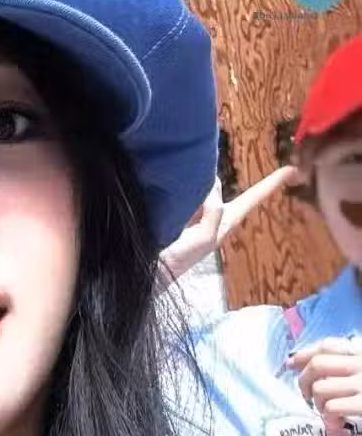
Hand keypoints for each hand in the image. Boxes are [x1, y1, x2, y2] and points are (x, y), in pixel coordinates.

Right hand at [159, 166, 303, 281]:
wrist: (144, 276)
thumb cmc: (175, 264)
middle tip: (200, 159)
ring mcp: (188, 218)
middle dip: (211, 176)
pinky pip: (180, 195)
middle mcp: (207, 219)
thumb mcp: (203, 239)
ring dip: (194, 180)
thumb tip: (211, 185)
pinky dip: (178, 187)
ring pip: (198, 190)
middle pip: (217, 189)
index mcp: (221, 224)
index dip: (270, 185)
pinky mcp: (170, 216)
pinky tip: (169, 183)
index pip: (250, 200)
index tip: (292, 170)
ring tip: (183, 170)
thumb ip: (213, 212)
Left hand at [289, 337, 361, 425]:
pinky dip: (328, 417)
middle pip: (318, 364)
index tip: (292, 363)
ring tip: (327, 411)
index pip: (327, 345)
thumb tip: (297, 361)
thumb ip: (347, 361)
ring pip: (320, 387)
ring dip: (317, 403)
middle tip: (306, 396)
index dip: (305, 354)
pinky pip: (332, 407)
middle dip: (303, 381)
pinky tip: (338, 422)